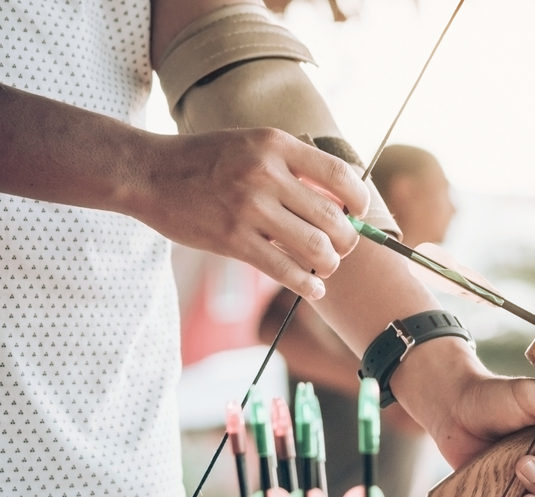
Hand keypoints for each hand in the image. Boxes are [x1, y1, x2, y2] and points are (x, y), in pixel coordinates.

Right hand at [137, 128, 369, 299]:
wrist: (150, 173)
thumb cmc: (208, 160)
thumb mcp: (253, 144)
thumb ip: (293, 165)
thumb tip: (341, 199)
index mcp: (276, 145)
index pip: (339, 175)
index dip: (359, 200)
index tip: (359, 212)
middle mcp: (266, 174)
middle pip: (333, 217)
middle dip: (347, 239)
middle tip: (343, 246)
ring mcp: (249, 209)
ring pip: (314, 247)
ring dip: (329, 263)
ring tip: (327, 265)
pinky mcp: (232, 240)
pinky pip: (283, 269)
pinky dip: (306, 284)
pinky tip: (313, 289)